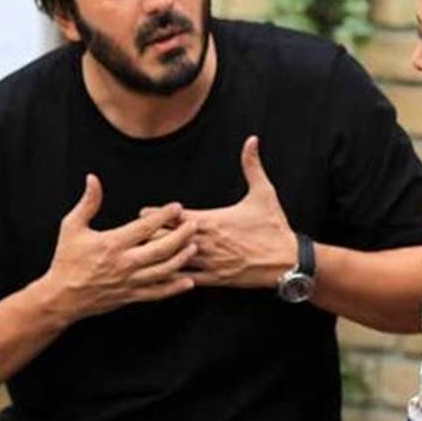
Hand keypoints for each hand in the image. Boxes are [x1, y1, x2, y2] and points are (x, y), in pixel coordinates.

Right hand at [35, 174, 198, 324]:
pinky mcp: (131, 296)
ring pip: (163, 271)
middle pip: (161, 249)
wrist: (62, 297)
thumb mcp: (71, 227)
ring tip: (194, 247)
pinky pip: (157, 293)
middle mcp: (124, 263)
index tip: (177, 207)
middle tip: (194, 225)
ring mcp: (129, 281)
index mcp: (112, 243)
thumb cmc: (67, 259)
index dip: (164, 216)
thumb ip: (87, 203)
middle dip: (181, 236)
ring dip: (182, 259)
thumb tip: (93, 179)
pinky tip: (189, 282)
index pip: (145, 227)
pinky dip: (175, 288)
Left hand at [141, 136, 296, 290]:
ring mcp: (209, 262)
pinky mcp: (215, 279)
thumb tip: (251, 140)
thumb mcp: (264, 192)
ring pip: (173, 261)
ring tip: (139, 256)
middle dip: (151, 235)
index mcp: (213, 220)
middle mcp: (206, 242)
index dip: (157, 214)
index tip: (143, 212)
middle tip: (134, 234)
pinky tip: (161, 277)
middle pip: (167, 238)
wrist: (287, 260)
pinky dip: (173, 278)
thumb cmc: (274, 226)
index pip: (175, 216)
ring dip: (159, 257)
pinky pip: (186, 280)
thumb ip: (252, 165)